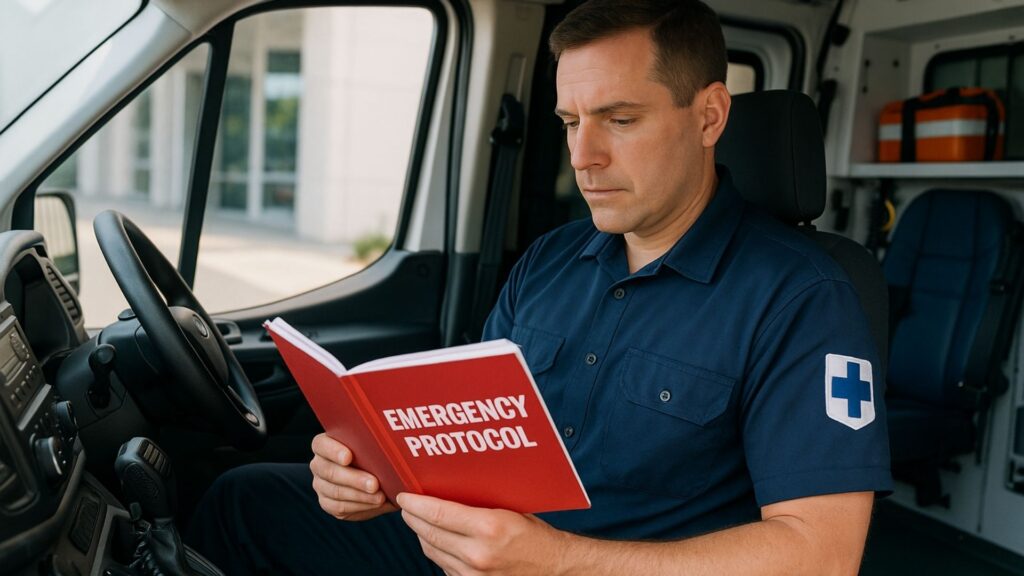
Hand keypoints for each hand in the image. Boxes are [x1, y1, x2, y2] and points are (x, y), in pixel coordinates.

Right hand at [309, 433, 396, 520]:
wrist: (373, 476)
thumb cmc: (375, 454)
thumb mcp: (373, 445)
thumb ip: (375, 445)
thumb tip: (396, 447)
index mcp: (325, 444)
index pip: (321, 445)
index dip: (333, 451)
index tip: (349, 457)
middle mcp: (319, 464)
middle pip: (330, 471)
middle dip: (354, 479)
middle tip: (375, 484)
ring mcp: (321, 485)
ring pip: (335, 492)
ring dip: (360, 496)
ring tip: (380, 497)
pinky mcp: (327, 503)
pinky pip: (340, 508)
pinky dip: (361, 506)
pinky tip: (376, 504)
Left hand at [397, 492, 570, 574]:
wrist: (556, 569)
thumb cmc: (536, 536)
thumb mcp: (510, 510)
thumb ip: (479, 504)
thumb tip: (448, 490)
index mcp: (489, 527)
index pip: (438, 513)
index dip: (416, 504)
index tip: (404, 497)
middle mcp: (478, 553)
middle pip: (429, 534)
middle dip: (413, 518)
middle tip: (406, 507)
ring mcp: (474, 575)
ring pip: (433, 552)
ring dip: (422, 535)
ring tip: (419, 521)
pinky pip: (445, 567)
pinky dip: (437, 552)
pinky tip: (438, 541)